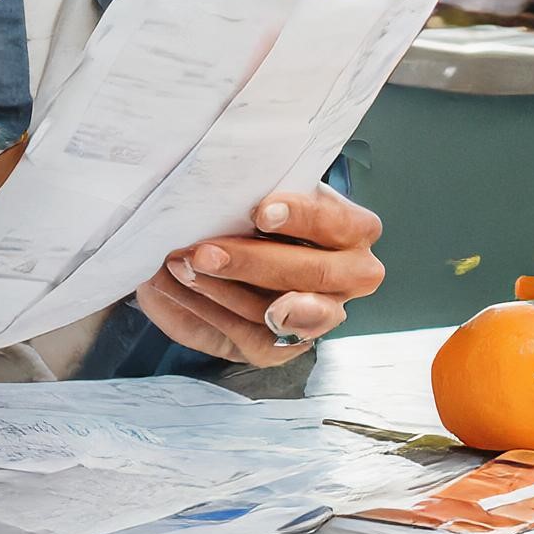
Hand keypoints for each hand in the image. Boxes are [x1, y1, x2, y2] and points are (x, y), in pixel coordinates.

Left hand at [135, 184, 384, 367]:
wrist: (230, 254)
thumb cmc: (253, 212)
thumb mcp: (260, 192)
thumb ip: (258, 191)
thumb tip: (224, 189)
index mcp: (353, 230)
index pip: (342, 224)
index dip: (302, 218)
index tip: (259, 214)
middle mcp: (352, 276)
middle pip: (314, 274)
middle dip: (252, 262)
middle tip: (202, 252)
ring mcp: (324, 316)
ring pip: (280, 311)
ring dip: (221, 290)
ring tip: (181, 267)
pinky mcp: (288, 345)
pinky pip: (254, 339)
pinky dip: (210, 313)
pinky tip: (180, 291)